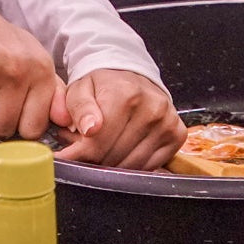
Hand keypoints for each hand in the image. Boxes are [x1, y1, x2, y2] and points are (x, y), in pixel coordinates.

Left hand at [53, 70, 185, 168]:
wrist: (132, 76)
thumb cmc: (103, 86)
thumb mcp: (81, 88)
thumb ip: (79, 108)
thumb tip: (90, 129)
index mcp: (126, 94)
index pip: (98, 143)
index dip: (79, 154)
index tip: (67, 157)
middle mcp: (151, 107)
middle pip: (115, 157)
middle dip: (94, 160)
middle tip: (84, 151)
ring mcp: (167, 122)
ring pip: (132, 166)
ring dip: (113, 165)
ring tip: (103, 149)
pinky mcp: (177, 134)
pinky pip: (150, 167)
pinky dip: (133, 166)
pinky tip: (123, 151)